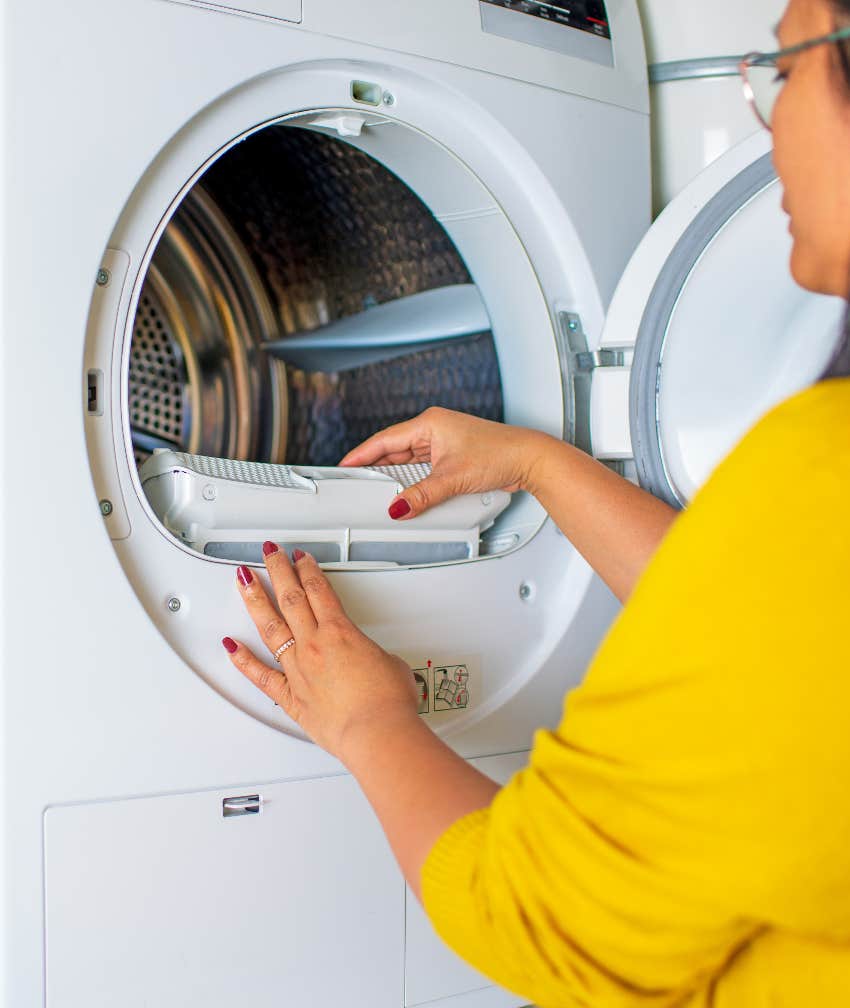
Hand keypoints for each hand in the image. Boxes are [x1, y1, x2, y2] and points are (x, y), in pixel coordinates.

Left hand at [222, 544, 418, 761]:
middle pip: (291, 597)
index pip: (319, 589)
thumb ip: (373, 656)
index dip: (307, 569)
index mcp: (340, 632)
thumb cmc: (387, 702)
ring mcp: (298, 669)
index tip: (299, 558)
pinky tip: (231, 646)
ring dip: (255, 600)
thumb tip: (371, 662)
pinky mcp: (291, 696)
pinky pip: (260, 675)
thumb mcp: (391, 664)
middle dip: (278, 570)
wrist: (376, 732)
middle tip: (270, 554)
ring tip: (244, 581)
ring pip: (270, 626)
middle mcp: (314, 645)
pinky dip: (243, 661)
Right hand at [339, 407, 547, 518]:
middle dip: (377, 468)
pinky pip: (424, 466)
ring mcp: (444, 441)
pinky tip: (409, 491)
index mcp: (429, 423)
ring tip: (381, 490)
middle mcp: (435, 428)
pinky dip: (414, 479)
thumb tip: (399, 507)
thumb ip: (421, 495)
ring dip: (397, 475)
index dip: (361, 454)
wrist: (529, 458)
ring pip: (410, 459)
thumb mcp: (452, 479)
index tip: (344, 465)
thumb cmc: (499, 453)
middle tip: (357, 482)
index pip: (385, 440)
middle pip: (395, 450)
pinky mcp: (453, 454)